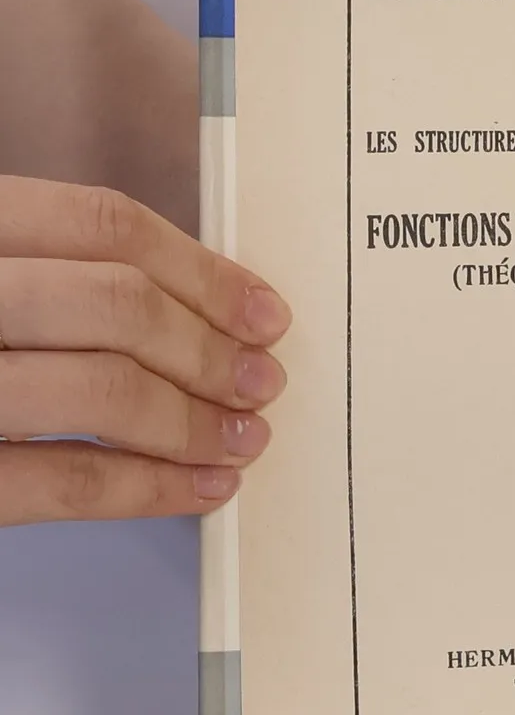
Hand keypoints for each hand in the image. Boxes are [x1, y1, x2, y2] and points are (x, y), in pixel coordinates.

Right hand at [0, 176, 288, 525]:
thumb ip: (51, 274)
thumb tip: (195, 304)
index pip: (101, 225)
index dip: (201, 269)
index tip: (262, 310)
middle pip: (114, 304)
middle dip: (208, 348)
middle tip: (261, 381)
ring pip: (99, 388)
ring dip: (193, 420)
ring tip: (241, 438)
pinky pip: (59, 480)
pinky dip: (147, 487)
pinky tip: (199, 489)